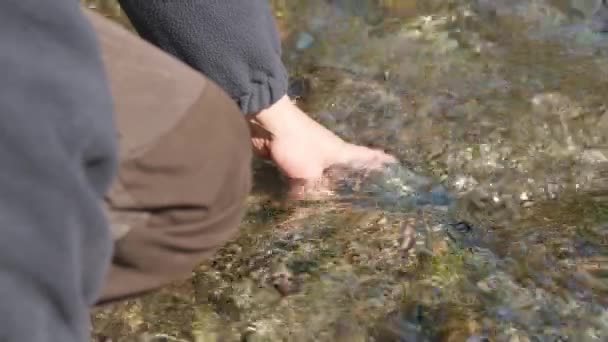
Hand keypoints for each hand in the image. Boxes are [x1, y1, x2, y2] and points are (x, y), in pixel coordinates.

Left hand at [247, 95, 395, 197]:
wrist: (269, 124)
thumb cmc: (298, 145)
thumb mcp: (309, 173)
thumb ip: (313, 189)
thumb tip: (310, 198)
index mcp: (340, 152)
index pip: (366, 156)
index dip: (380, 160)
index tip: (394, 162)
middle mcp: (329, 152)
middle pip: (344, 168)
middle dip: (352, 179)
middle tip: (363, 193)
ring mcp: (310, 153)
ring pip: (321, 174)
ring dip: (323, 186)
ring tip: (329, 201)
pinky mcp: (293, 156)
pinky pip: (301, 176)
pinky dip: (302, 185)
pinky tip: (299, 196)